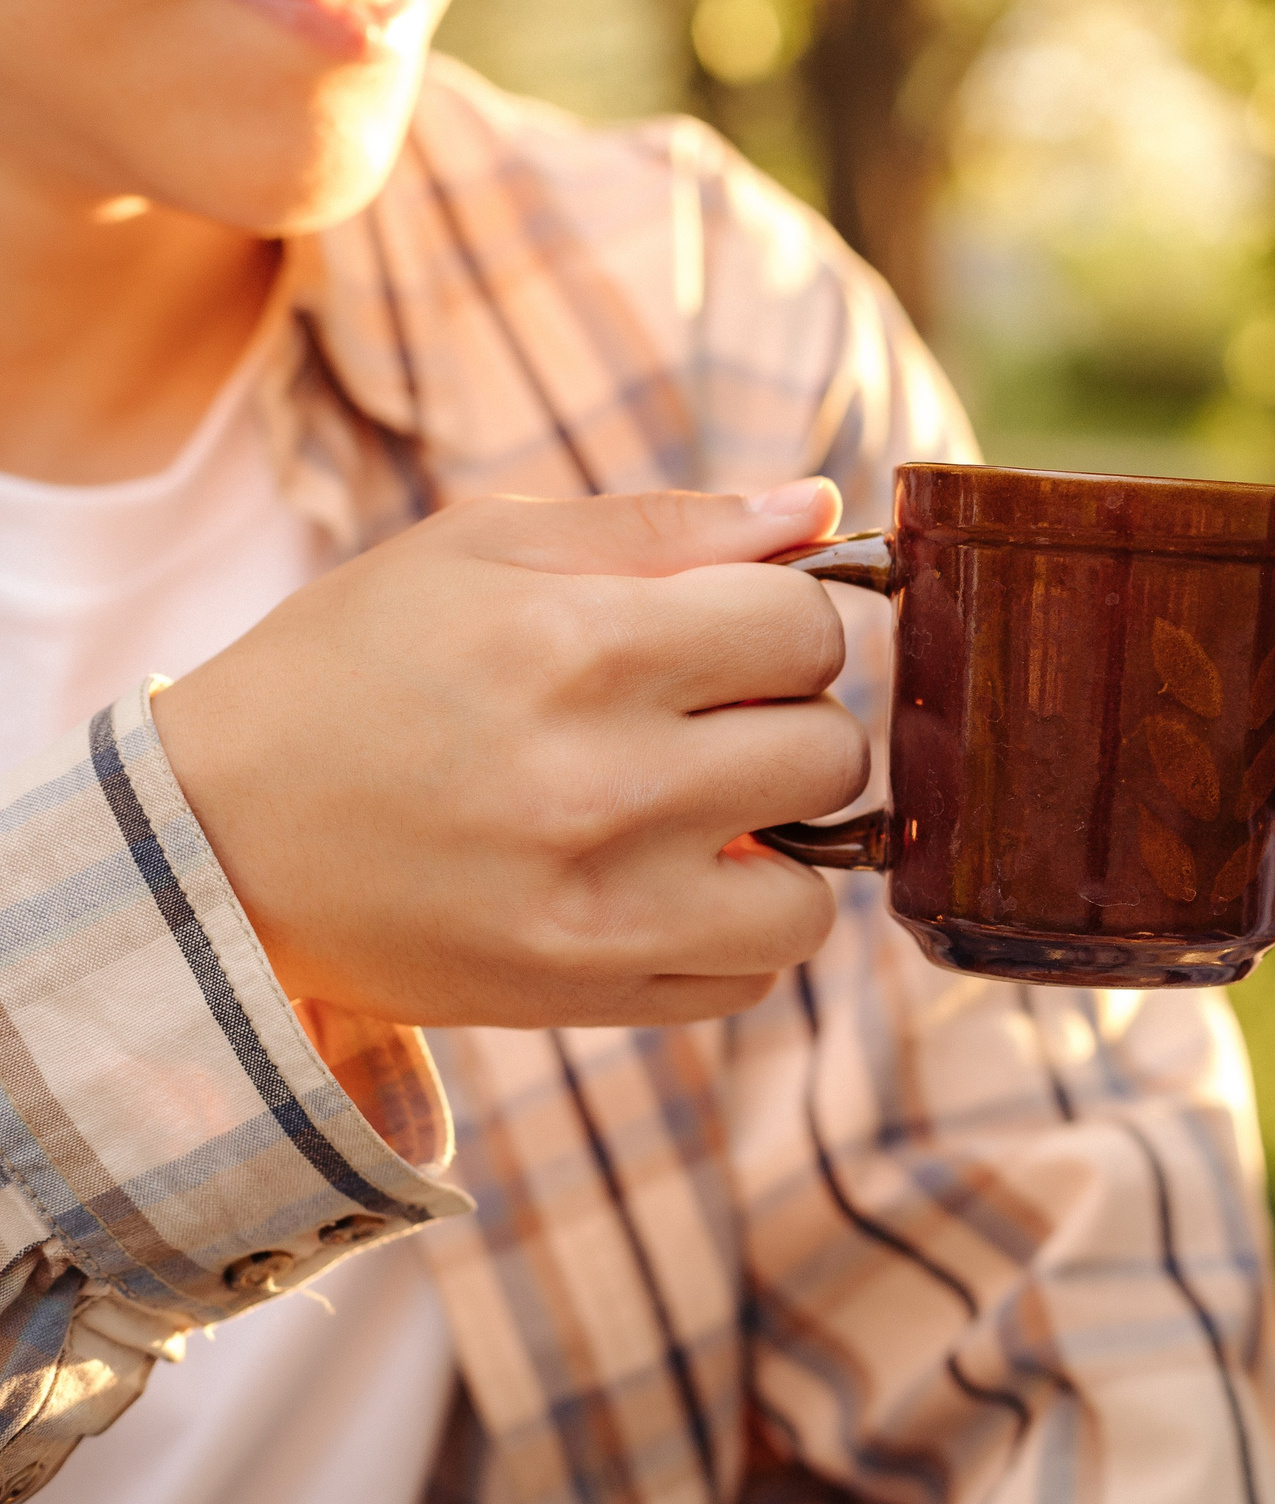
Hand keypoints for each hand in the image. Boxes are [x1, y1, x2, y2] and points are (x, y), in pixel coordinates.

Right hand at [153, 480, 864, 1030]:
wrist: (214, 840)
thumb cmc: (356, 668)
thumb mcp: (483, 548)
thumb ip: (667, 527)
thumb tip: (821, 509)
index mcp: (579, 645)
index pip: (807, 625)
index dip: (781, 620)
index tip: (726, 635)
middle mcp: (601, 783)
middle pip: (831, 749)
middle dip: (787, 722)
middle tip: (707, 721)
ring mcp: (601, 907)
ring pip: (818, 888)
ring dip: (785, 845)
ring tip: (703, 812)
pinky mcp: (590, 994)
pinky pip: (758, 973)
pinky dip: (737, 930)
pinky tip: (668, 882)